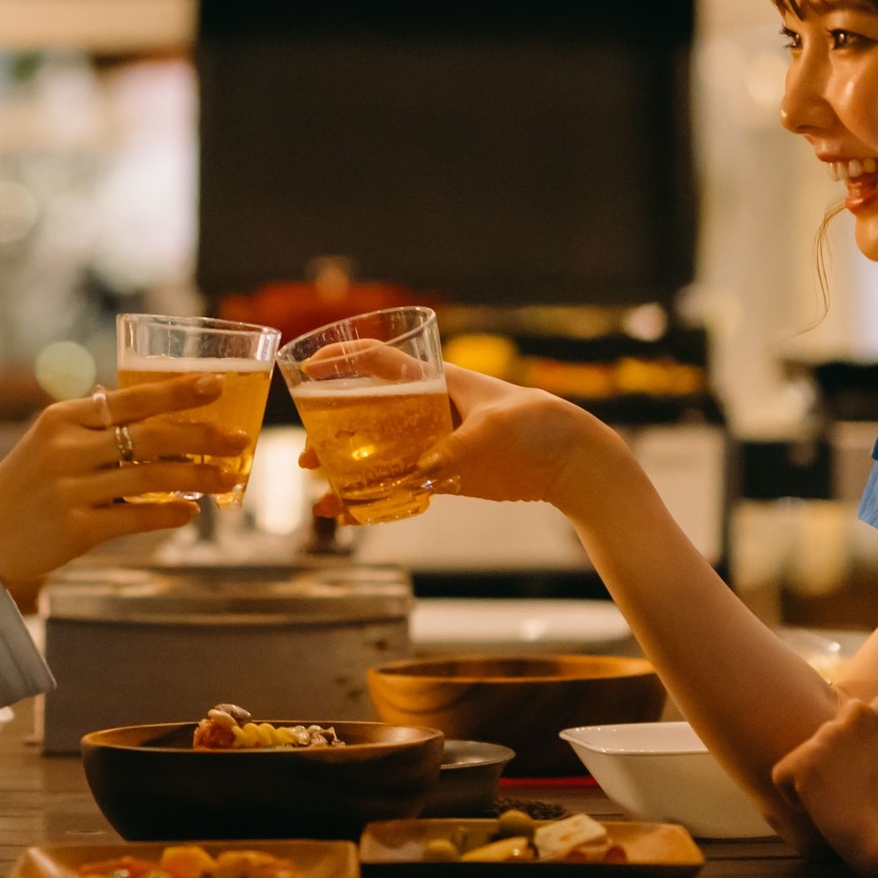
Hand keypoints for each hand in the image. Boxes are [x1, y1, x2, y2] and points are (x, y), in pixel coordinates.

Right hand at [0, 375, 241, 590]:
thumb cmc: (22, 486)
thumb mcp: (47, 442)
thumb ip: (91, 423)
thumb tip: (142, 402)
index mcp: (62, 418)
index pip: (130, 399)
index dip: (177, 391)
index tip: (217, 385)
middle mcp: (66, 449)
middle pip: (149, 436)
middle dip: (202, 436)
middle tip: (240, 439)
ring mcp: (70, 490)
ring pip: (150, 477)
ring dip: (197, 477)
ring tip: (228, 478)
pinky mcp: (75, 529)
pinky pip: (135, 517)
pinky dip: (168, 514)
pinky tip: (191, 512)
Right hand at [295, 364, 624, 519]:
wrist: (571, 459)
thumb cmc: (537, 423)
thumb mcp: (497, 426)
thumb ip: (457, 446)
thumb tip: (421, 472)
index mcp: (436, 381)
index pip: (379, 362)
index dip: (342, 361)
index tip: (309, 368)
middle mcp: (427, 410)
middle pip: (367, 415)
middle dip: (331, 433)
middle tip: (306, 455)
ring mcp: (434, 443)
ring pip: (378, 454)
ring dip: (348, 471)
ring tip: (320, 491)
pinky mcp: (446, 476)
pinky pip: (401, 486)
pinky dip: (376, 501)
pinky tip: (352, 516)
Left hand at [767, 695, 877, 877]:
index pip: (855, 722)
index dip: (860, 751)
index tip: (869, 778)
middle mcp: (855, 712)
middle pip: (830, 735)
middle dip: (837, 760)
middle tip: (851, 793)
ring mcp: (828, 734)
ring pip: (807, 755)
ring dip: (818, 779)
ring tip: (839, 807)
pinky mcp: (805, 760)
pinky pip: (782, 774)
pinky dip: (791, 793)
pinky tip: (814, 810)